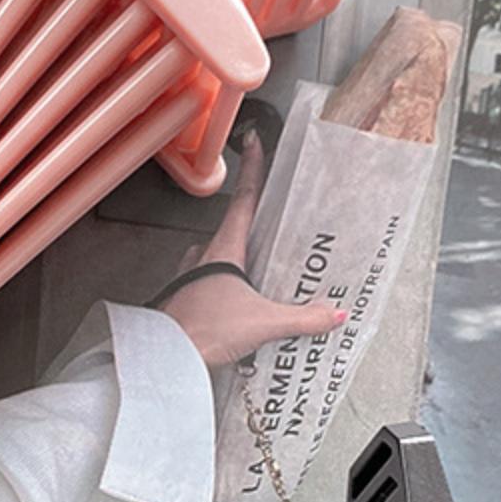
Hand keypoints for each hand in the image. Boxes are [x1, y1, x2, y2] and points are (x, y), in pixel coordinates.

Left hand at [161, 132, 347, 367]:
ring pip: (211, 256)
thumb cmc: (205, 331)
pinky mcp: (181, 301)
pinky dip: (218, 286)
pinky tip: (231, 302)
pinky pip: (203, 283)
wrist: (165, 358)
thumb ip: (302, 318)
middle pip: (229, 230)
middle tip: (269, 224)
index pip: (244, 201)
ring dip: (231, 259)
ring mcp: (188, 279)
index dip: (253, 171)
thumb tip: (335, 315)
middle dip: (249, 225)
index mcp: (224, 250)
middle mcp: (202, 258)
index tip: (254, 143)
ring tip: (255, 271)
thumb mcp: (263, 323)